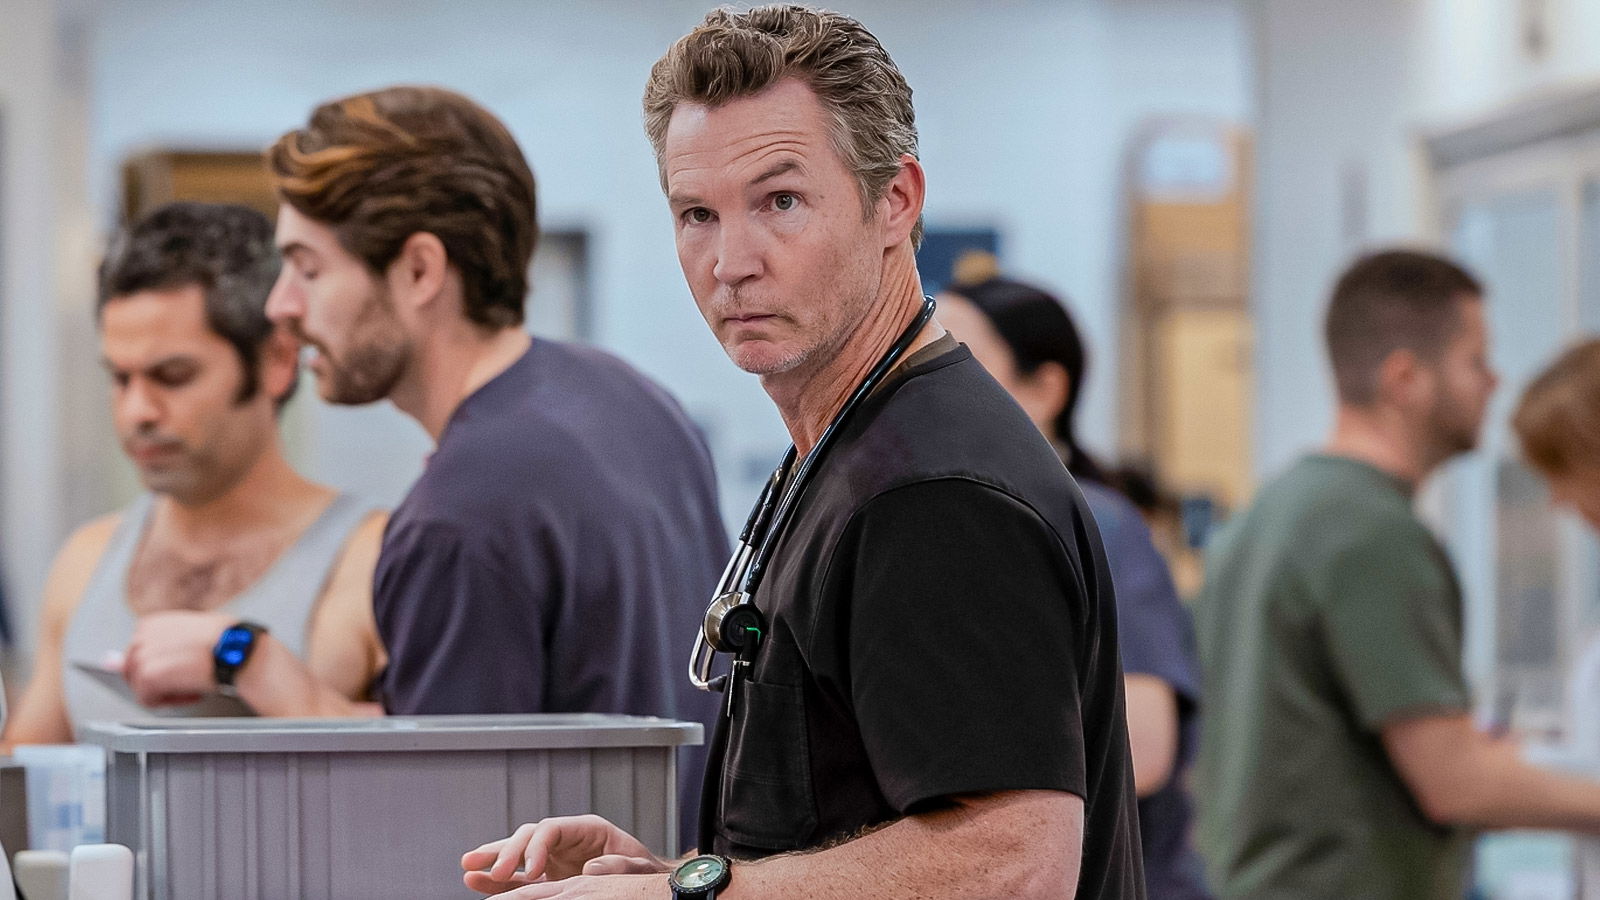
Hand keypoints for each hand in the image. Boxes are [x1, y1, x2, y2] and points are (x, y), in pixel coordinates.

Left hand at [121, 610, 232, 706]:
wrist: (240, 650)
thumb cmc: (226, 640)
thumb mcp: (189, 635)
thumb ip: (154, 646)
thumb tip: (110, 663)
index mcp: (151, 623)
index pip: (138, 655)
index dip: (161, 666)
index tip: (182, 668)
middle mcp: (142, 636)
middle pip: (134, 672)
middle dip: (158, 681)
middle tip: (187, 680)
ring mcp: (143, 655)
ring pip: (141, 688)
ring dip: (168, 692)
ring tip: (194, 685)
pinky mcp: (149, 675)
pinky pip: (148, 700)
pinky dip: (172, 702)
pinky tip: (194, 692)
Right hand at [461, 815, 670, 894]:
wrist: (646, 882)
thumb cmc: (644, 871)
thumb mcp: (638, 864)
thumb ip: (618, 863)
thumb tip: (592, 865)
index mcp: (588, 829)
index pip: (552, 829)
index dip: (537, 847)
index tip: (532, 871)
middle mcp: (565, 840)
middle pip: (529, 836)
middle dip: (509, 851)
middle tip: (496, 871)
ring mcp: (553, 857)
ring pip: (516, 852)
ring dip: (492, 859)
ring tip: (468, 867)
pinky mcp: (546, 877)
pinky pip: (517, 877)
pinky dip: (497, 880)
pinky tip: (476, 880)